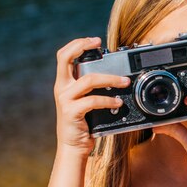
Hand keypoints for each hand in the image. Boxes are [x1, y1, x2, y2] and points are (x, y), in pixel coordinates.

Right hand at [53, 37, 129, 156]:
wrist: (73, 146)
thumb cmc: (84, 122)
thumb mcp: (85, 101)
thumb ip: (92, 88)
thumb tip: (116, 75)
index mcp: (65, 82)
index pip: (64, 55)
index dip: (77, 44)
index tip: (95, 40)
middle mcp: (62, 88)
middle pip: (65, 58)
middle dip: (82, 46)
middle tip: (100, 44)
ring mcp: (65, 99)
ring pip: (88, 79)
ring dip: (110, 78)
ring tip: (125, 82)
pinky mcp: (71, 112)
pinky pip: (92, 101)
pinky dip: (108, 100)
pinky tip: (118, 102)